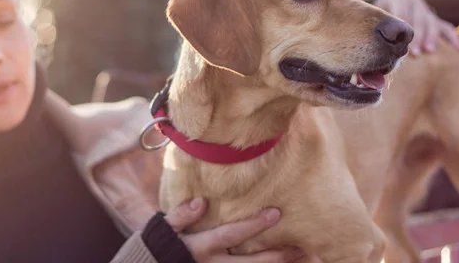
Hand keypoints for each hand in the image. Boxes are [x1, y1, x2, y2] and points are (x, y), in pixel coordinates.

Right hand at [165, 198, 305, 261]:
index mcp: (200, 248)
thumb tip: (201, 202)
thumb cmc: (157, 246)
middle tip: (301, 247)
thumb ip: (180, 216)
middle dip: (276, 256)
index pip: (231, 235)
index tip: (275, 214)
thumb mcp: (163, 228)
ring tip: (301, 260)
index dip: (253, 226)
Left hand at [373, 0, 458, 55]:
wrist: (387, 4)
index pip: (402, 13)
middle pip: (417, 19)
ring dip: (430, 37)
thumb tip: (369, 50)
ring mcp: (425, 9)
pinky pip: (445, 27)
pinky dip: (451, 37)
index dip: (402, 27)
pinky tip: (456, 48)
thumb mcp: (371, 15)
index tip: (400, 41)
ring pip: (431, 22)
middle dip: (417, 36)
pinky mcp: (433, 18)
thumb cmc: (374, 15)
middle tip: (414, 52)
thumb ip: (372, 26)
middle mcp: (413, 0)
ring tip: (428, 51)